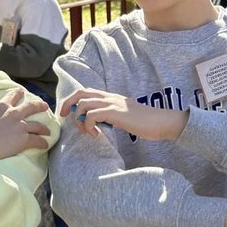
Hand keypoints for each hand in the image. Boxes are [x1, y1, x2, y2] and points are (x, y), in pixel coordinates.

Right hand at [0, 89, 50, 162]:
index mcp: (2, 106)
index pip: (12, 96)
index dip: (18, 93)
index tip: (22, 91)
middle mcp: (14, 114)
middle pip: (31, 107)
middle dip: (39, 106)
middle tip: (45, 106)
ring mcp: (20, 126)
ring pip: (38, 125)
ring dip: (44, 128)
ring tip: (48, 131)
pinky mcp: (24, 139)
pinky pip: (37, 140)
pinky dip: (43, 143)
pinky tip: (46, 144)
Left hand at [59, 88, 188, 140]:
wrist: (161, 122)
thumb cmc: (146, 123)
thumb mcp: (125, 117)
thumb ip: (111, 117)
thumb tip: (99, 123)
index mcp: (111, 97)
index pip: (86, 91)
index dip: (73, 100)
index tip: (68, 113)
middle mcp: (110, 97)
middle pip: (80, 93)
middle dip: (67, 104)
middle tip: (64, 117)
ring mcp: (112, 104)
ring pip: (83, 104)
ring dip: (79, 119)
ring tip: (86, 132)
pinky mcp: (115, 113)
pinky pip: (92, 115)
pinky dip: (88, 125)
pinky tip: (95, 134)